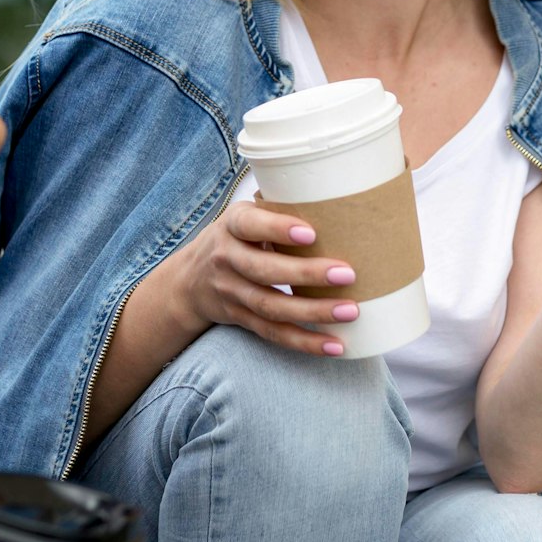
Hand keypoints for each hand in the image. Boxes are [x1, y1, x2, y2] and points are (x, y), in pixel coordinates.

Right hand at [172, 202, 361, 356]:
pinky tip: (336, 345)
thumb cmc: (238, 238)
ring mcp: (232, 293)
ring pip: (271, 306)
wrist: (190, 281)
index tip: (311, 233)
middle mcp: (227, 259)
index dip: (278, 229)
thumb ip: (280, 209)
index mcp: (233, 225)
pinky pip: (274, 333)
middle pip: (264, 270)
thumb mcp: (247, 216)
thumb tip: (345, 197)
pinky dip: (305, 342)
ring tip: (350, 311)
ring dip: (313, 312)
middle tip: (347, 273)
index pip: (250, 225)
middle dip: (306, 274)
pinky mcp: (242, 320)